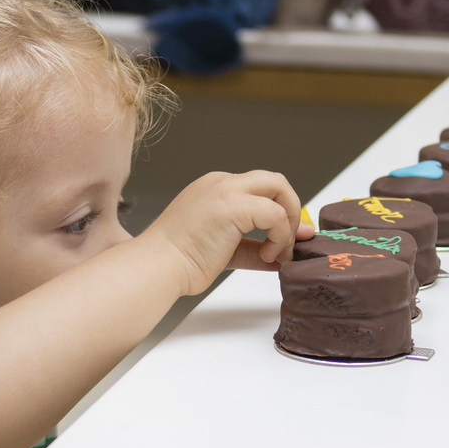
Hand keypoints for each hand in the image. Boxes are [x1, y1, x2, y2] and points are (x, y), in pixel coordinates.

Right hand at [142, 171, 313, 295]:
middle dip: (291, 210)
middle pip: (274, 181)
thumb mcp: (226, 251)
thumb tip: (284, 253)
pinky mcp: (233, 205)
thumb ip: (256, 248)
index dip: (279, 214)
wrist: (157, 266)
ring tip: (278, 253)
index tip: (285, 241)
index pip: (259, 190)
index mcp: (214, 189)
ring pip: (279, 189)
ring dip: (288, 225)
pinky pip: (275, 214)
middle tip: (290, 241)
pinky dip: (280, 236)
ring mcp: (226, 190)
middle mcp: (221, 183)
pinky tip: (268, 255)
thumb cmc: (178, 261)